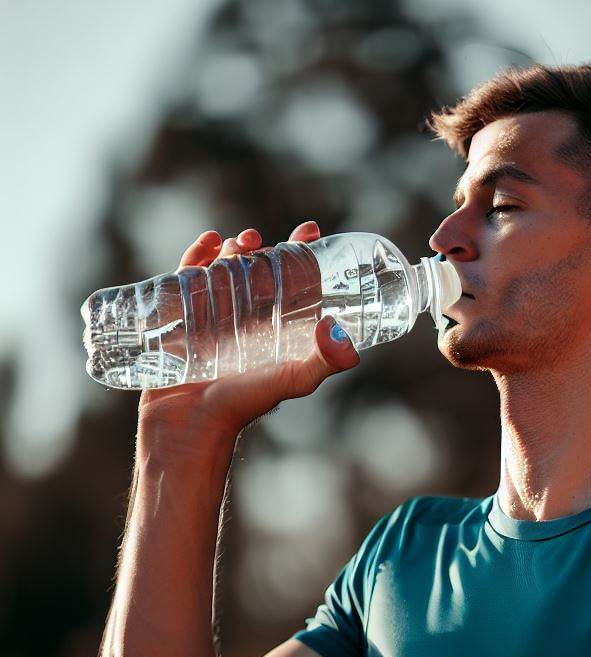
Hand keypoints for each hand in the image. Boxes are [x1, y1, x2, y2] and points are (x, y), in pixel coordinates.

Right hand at [138, 220, 359, 445]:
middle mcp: (248, 323)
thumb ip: (324, 361)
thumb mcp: (292, 380)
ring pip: (225, 270)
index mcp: (277, 332)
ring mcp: (213, 319)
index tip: (312, 230)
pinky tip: (209, 241)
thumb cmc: (242, 406)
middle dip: (266, 249)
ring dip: (235, 249)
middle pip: (259, 272)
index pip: (296, 285)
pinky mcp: (180, 319)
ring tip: (242, 239)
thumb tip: (343, 333)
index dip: (305, 256)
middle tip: (267, 240)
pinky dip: (196, 255)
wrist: (188, 426)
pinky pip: (187, 279)